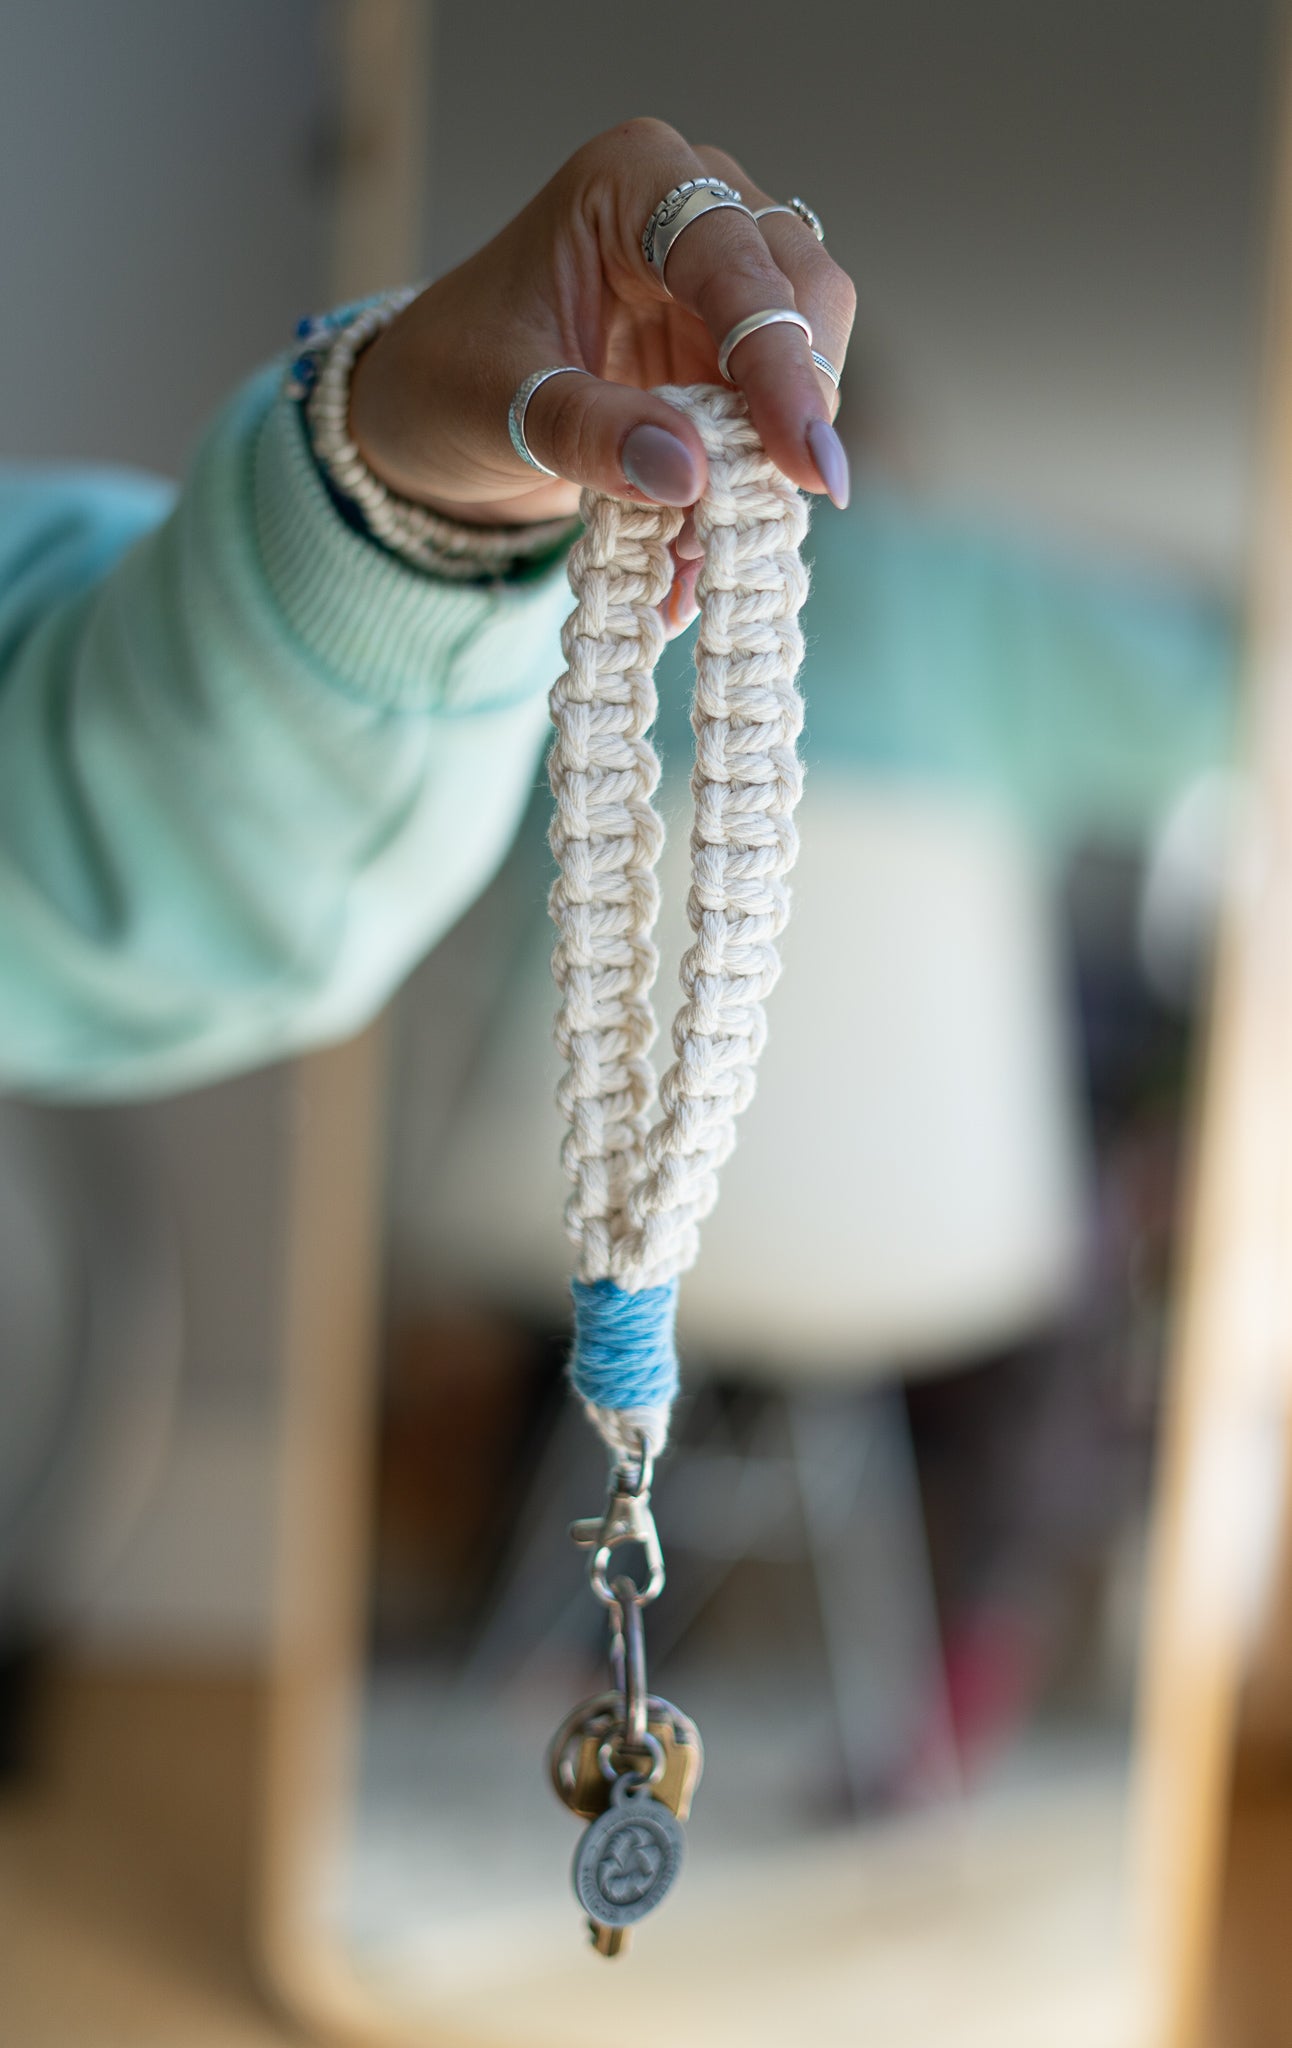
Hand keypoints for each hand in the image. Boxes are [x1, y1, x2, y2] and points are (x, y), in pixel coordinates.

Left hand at [349, 118, 855, 551]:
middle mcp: (694, 208)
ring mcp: (719, 278)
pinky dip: (755, 478)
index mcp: (631, 182)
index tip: (804, 460)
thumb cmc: (448, 376)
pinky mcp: (728, 348)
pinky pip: (774, 411)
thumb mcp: (498, 406)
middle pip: (803, 292)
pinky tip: (709, 542)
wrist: (433, 408)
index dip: (779, 360)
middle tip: (784, 500)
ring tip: (724, 536)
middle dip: (798, 399)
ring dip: (779, 448)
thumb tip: (690, 475)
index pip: (735, 259)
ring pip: (808, 353)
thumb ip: (589, 432)